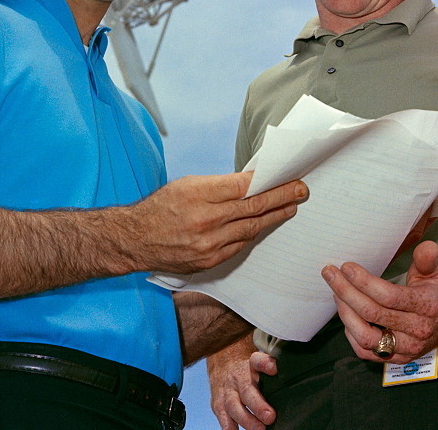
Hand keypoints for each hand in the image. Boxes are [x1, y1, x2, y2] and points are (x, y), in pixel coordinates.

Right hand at [130, 173, 307, 273]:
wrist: (136, 239)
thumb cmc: (162, 207)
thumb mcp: (188, 184)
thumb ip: (220, 185)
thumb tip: (252, 182)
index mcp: (199, 194)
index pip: (244, 186)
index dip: (270, 182)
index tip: (288, 176)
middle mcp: (205, 220)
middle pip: (254, 208)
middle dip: (282, 198)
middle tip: (301, 191)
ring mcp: (209, 244)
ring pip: (251, 228)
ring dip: (274, 217)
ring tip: (290, 207)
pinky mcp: (209, 261)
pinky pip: (240, 245)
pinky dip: (253, 233)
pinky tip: (264, 225)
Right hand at [208, 338, 277, 429]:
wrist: (223, 363)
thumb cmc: (249, 369)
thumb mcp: (259, 364)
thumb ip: (272, 371)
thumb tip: (293, 380)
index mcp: (251, 365)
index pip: (257, 360)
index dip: (265, 363)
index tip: (274, 369)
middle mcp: (238, 377)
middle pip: (247, 390)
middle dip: (258, 405)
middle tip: (270, 416)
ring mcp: (227, 391)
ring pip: (233, 405)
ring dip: (246, 419)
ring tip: (260, 429)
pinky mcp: (218, 404)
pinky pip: (223, 416)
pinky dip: (229, 426)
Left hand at [321, 241, 437, 363]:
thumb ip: (428, 259)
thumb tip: (427, 246)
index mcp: (425, 306)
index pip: (389, 296)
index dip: (364, 282)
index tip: (347, 267)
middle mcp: (416, 331)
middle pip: (373, 314)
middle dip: (346, 292)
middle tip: (331, 275)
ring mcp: (406, 348)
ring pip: (367, 337)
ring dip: (346, 314)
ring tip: (336, 294)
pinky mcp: (398, 358)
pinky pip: (368, 353)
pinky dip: (351, 336)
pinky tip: (346, 315)